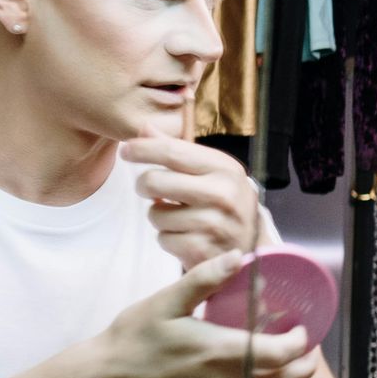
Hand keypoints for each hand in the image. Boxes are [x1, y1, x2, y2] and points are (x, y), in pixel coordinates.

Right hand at [80, 251, 319, 377]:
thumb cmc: (133, 341)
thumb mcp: (166, 302)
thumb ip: (205, 279)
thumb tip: (237, 257)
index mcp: (225, 354)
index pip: (286, 353)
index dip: (302, 340)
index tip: (300, 325)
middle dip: (304, 362)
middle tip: (303, 342)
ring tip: (279, 356)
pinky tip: (247, 373)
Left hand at [120, 135, 275, 270]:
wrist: (251, 247)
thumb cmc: (224, 203)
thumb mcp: (211, 172)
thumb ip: (178, 150)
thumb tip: (145, 128)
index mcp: (225, 168)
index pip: (173, 151)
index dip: (142, 148)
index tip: (126, 150)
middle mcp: (222, 194)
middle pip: (154, 181)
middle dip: (143, 185)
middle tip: (150, 189)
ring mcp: (213, 224)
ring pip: (154, 213)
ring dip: (158, 216)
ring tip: (179, 217)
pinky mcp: (202, 249)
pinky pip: (162, 239)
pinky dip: (168, 238)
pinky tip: (186, 235)